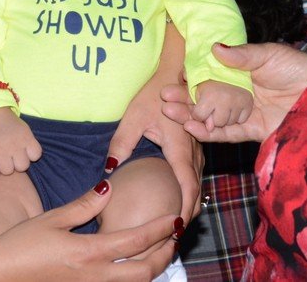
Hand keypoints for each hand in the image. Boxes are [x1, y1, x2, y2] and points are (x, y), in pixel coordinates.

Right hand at [0, 107, 41, 177]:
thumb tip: (31, 159)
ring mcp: (0, 150)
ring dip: (4, 168)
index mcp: (26, 137)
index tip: (24, 151)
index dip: (30, 156)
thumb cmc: (8, 124)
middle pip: (22, 167)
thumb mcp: (24, 129)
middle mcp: (15, 144)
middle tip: (11, 157)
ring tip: (1, 160)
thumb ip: (29, 143)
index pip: (36, 155)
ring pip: (7, 171)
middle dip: (17, 164)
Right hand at [0, 180, 181, 280]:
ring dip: (152, 268)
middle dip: (165, 254)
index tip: (175, 217)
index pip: (135, 242)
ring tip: (161, 249)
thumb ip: (83, 205)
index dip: (159, 229)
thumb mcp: (51, 220)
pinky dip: (132, 278)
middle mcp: (93, 276)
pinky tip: (134, 266)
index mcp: (87, 252)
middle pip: (144, 272)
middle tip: (174, 236)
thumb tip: (109, 186)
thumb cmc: (18, 246)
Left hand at [107, 23, 203, 222]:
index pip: (187, 187)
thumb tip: (109, 170)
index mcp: (180, 147)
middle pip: (196, 191)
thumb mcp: (133, 117)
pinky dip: (189, 190)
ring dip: (189, 203)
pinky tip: (177, 199)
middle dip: (187, 214)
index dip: (183, 210)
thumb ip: (121, 144)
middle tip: (171, 236)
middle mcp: (194, 150)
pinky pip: (195, 173)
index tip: (173, 228)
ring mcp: (197, 147)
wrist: (175, 71)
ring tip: (173, 224)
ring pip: (197, 183)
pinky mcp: (195, 144)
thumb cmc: (154, 92)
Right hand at [162, 42, 306, 143]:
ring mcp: (247, 113)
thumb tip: (213, 48)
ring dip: (191, 115)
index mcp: (243, 72)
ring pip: (213, 117)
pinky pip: (229, 134)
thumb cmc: (301, 68)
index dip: (192, 77)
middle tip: (163, 96)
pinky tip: (192, 128)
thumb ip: (242, 55)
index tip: (174, 76)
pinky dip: (210, 133)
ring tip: (170, 111)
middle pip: (207, 98)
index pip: (210, 75)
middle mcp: (241, 93)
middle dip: (184, 98)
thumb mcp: (270, 55)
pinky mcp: (256, 131)